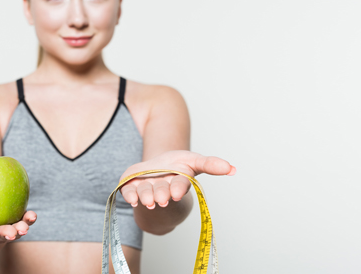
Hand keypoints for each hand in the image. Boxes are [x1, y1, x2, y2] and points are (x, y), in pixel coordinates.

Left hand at [120, 150, 235, 208]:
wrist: (154, 172)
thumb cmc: (175, 168)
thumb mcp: (193, 161)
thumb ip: (210, 164)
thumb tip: (232, 169)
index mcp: (178, 183)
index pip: (180, 185)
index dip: (178, 189)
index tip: (176, 194)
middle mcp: (162, 189)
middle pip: (162, 192)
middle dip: (161, 194)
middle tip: (161, 198)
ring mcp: (145, 189)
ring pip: (145, 193)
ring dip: (146, 196)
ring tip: (147, 199)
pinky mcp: (130, 187)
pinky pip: (127, 193)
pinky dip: (129, 195)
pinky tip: (131, 199)